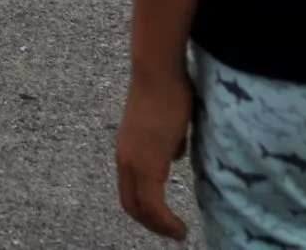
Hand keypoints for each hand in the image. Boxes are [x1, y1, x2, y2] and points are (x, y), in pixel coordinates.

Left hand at [115, 68, 193, 238]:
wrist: (159, 72)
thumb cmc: (168, 89)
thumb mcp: (168, 124)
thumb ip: (168, 142)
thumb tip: (174, 155)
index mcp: (127, 149)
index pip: (129, 189)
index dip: (145, 208)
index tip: (164, 218)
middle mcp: (125, 159)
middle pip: (131, 205)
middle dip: (151, 223)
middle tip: (171, 233)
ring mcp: (133, 162)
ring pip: (140, 208)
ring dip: (159, 226)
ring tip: (177, 234)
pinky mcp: (147, 164)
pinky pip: (153, 204)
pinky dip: (165, 222)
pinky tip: (180, 228)